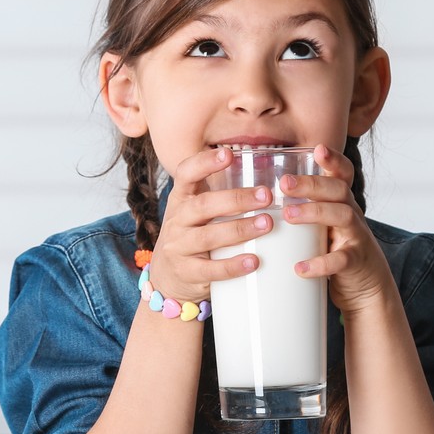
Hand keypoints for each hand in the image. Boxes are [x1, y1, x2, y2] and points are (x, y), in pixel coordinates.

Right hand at [144, 146, 277, 302]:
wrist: (165, 279)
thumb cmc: (191, 237)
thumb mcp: (194, 213)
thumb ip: (218, 196)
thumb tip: (267, 174)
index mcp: (180, 200)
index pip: (185, 174)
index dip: (204, 163)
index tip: (228, 154)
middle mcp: (176, 221)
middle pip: (203, 206)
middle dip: (236, 199)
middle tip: (266, 195)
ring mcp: (179, 248)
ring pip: (208, 237)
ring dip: (239, 229)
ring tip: (267, 224)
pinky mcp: (187, 273)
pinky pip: (210, 270)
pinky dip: (233, 266)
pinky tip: (254, 261)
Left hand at [280, 143, 395, 314]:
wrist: (366, 287)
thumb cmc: (334, 252)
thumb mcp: (320, 227)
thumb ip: (300, 211)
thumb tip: (257, 200)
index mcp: (341, 203)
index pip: (342, 175)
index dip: (333, 160)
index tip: (317, 149)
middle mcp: (352, 215)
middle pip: (338, 190)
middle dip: (312, 184)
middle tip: (284, 183)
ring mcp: (356, 237)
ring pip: (342, 216)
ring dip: (314, 212)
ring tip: (288, 214)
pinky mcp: (356, 262)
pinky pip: (341, 260)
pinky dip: (320, 264)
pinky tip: (299, 268)